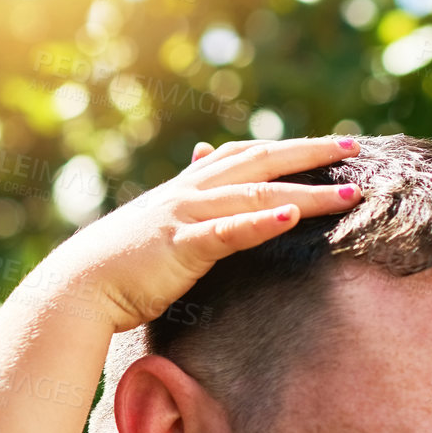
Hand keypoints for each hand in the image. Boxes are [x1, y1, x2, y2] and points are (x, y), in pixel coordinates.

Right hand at [34, 135, 361, 333]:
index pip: (242, 155)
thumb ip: (183, 200)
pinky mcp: (182, 246)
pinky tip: (293, 214)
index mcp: (183, 190)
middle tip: (354, 146)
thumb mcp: (154, 226)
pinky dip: (263, 220)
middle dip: (309, 152)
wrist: (77, 288)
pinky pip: (229, 229)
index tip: (325, 144)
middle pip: (259, 160)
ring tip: (348, 192)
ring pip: (255, 193)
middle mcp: (187, 193)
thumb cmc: (115, 267)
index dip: (285, 146)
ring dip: (304, 189)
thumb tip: (198, 163)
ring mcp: (185, 216)